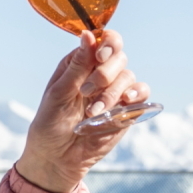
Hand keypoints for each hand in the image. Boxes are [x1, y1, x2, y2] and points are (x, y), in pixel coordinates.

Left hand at [14, 29, 150, 192]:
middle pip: (119, 57)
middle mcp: (100, 74)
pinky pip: (142, 95)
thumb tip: (88, 35)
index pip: (103, 41)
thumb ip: (76, 67)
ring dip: (112, 92)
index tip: (100, 56)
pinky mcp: (127, 110)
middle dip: (105, 72)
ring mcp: (115, 92)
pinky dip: (136, 95)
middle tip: (86, 91)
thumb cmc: (50, 123)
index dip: (108, 43)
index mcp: (81, 64)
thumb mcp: (58, 93)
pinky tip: (124, 101)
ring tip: (93, 112)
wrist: (57, 157)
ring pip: (128, 77)